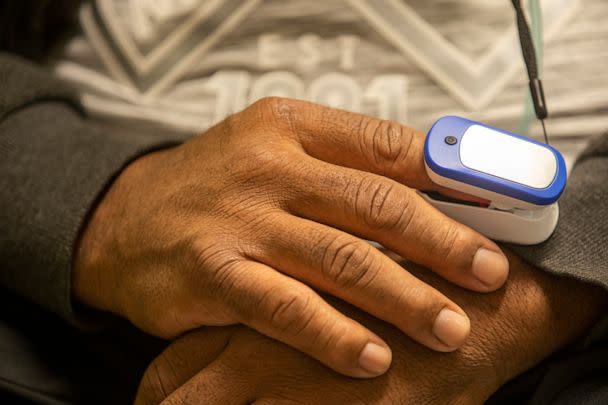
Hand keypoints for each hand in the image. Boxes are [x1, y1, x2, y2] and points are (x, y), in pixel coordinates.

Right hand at [73, 97, 507, 377]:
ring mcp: (242, 220)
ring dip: (404, 296)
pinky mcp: (213, 272)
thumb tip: (428, 198)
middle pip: (376, 203)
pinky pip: (287, 308)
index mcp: (293, 127)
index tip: (495, 210)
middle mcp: (270, 167)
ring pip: (341, 259)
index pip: (387, 146)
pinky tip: (372, 357)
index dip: (449, 179)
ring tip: (450, 326)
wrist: (125, 216)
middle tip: (489, 273)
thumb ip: (341, 170)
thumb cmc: (216, 185)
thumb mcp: (273, 153)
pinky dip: (333, 335)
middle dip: (442, 241)